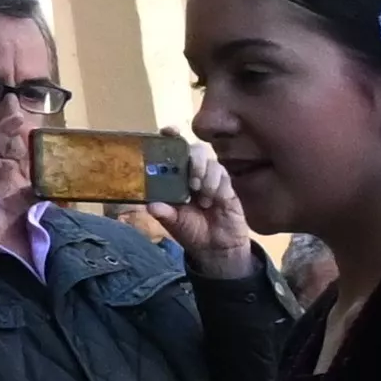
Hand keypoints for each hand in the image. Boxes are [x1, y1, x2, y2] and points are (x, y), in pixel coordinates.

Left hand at [163, 138, 259, 276]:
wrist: (217, 249)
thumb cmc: (192, 232)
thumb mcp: (174, 223)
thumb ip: (164, 213)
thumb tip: (151, 204)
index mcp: (177, 178)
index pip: (174, 150)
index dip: (171, 137)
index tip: (169, 131)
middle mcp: (195, 174)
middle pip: (196, 150)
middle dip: (194, 162)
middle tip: (191, 182)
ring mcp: (213, 179)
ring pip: (212, 162)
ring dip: (206, 177)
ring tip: (203, 198)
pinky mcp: (228, 188)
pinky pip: (224, 177)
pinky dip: (217, 186)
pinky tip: (214, 201)